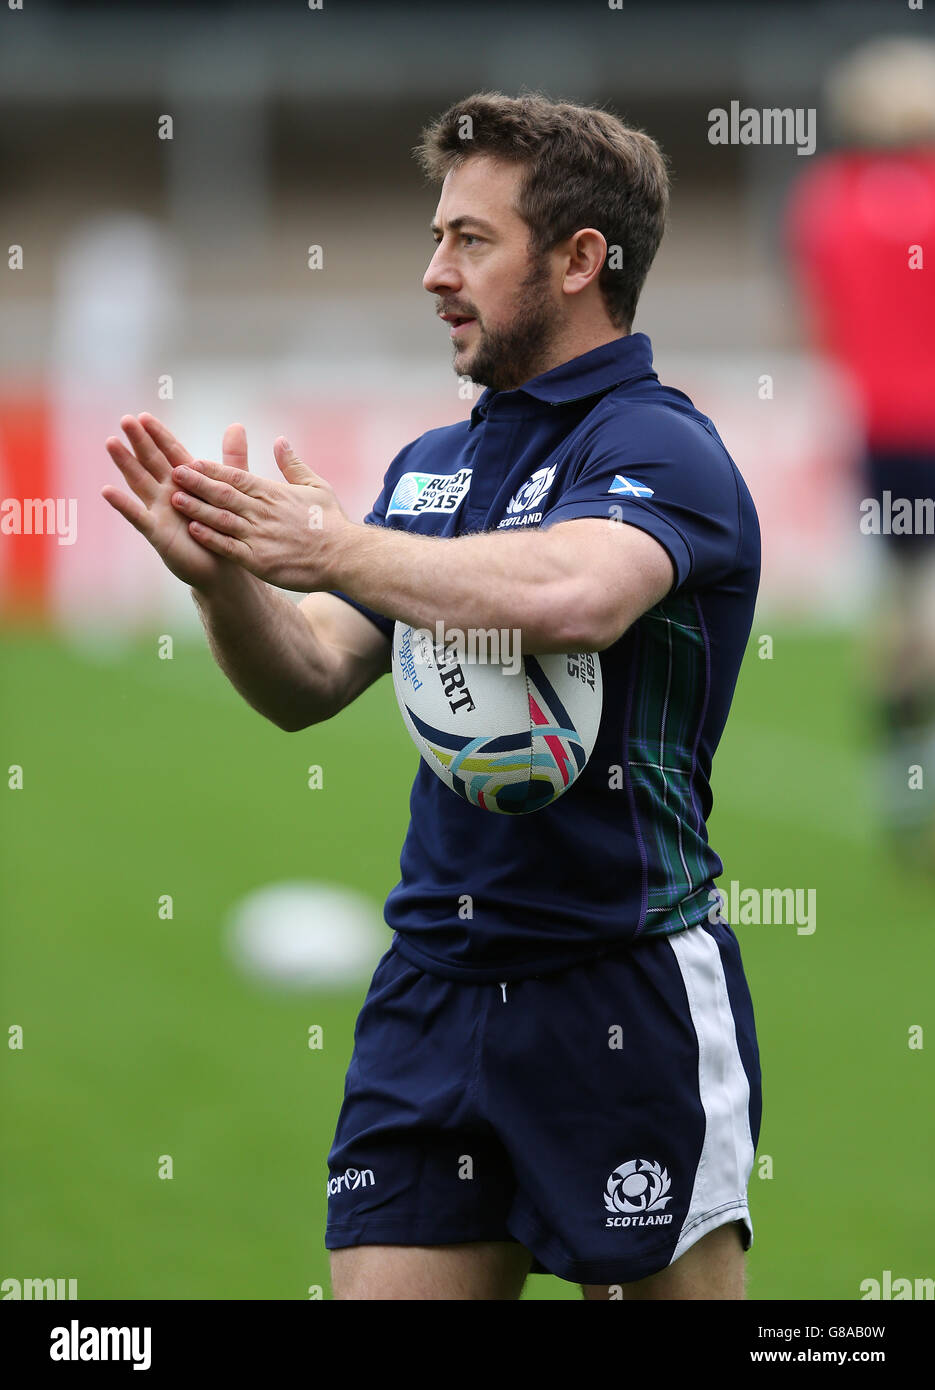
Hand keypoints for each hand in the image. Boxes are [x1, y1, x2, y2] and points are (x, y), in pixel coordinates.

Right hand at [102, 414, 252, 594]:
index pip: (170, 452)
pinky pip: (138, 516)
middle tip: (125, 420)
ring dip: (126, 463)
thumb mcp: (233, 488)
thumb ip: (232, 458)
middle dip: (139, 441)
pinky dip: (123, 504)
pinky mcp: (157, 533)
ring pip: (140, 482)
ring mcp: (160, 511)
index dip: (157, 434)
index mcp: (187, 481)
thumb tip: (236, 424)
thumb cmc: (227, 528)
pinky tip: (108, 491)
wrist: (226, 567)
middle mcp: (169, 493)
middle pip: (151, 462)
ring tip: (111, 443)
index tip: (144, 415)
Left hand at [167, 440, 352, 590]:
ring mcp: (260, 536)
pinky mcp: (260, 560)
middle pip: (223, 494)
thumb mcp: (316, 486)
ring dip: (196, 508)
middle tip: (172, 473)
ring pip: (221, 518)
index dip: (211, 469)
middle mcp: (263, 512)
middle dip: (196, 483)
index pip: (236, 476)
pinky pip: (229, 547)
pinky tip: (193, 530)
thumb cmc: (332, 522)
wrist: (345, 556)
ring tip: (173, 499)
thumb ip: (293, 464)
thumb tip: (280, 440)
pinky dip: (211, 538)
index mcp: (273, 493)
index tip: (190, 461)